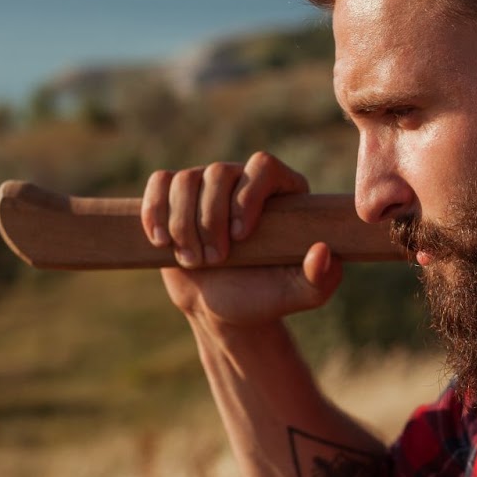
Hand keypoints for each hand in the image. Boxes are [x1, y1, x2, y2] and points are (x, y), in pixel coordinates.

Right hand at [141, 152, 342, 326]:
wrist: (223, 310)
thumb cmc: (265, 297)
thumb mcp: (299, 294)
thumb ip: (320, 278)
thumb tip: (322, 251)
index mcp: (282, 190)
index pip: (263, 166)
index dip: (247, 196)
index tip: (241, 236)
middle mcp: (243, 179)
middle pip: (218, 172)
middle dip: (210, 220)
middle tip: (215, 261)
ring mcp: (207, 185)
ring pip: (185, 179)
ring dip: (183, 224)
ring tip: (192, 259)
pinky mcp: (175, 197)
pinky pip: (159, 183)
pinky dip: (154, 212)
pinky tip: (161, 242)